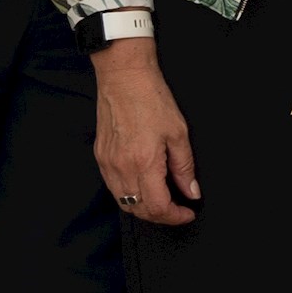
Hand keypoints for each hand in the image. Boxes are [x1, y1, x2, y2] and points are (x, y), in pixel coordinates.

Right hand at [93, 38, 199, 225]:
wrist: (124, 75)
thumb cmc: (151, 98)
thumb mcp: (178, 133)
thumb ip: (184, 167)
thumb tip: (191, 191)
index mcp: (143, 163)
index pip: (157, 208)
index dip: (175, 217)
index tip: (187, 212)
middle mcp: (121, 168)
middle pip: (139, 211)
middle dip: (161, 216)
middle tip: (177, 209)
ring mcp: (107, 163)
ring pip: (124, 203)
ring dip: (143, 208)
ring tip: (162, 200)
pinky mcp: (100, 156)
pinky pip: (113, 188)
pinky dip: (129, 195)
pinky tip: (142, 187)